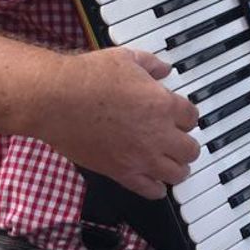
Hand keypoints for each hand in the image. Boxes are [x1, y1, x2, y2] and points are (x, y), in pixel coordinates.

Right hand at [38, 47, 200, 199]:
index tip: (181, 117)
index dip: (187, 116)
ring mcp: (141, 157)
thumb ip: (151, 64)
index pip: (192, 117)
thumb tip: (163, 69)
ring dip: (178, 168)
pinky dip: (157, 189)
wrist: (57, 99)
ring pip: (177, 173)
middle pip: (190, 149)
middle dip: (186, 144)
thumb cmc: (88, 77)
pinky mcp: (121, 173)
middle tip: (180, 142)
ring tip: (173, 164)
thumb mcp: (126, 58)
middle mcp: (158, 134)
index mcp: (163, 104)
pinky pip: (151, 191)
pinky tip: (156, 184)